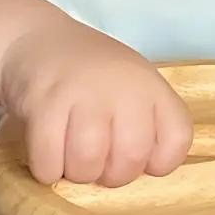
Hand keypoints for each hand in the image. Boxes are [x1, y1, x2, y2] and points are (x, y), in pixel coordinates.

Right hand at [0, 13, 192, 186]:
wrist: (38, 38)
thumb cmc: (91, 74)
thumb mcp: (133, 86)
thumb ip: (144, 125)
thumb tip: (140, 174)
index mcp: (152, 87)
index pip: (176, 140)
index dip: (158, 162)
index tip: (137, 158)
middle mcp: (125, 87)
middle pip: (130, 160)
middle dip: (109, 175)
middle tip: (96, 159)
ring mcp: (85, 93)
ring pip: (88, 164)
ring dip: (76, 173)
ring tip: (70, 155)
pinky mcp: (45, 102)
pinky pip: (49, 162)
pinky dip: (46, 169)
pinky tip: (47, 153)